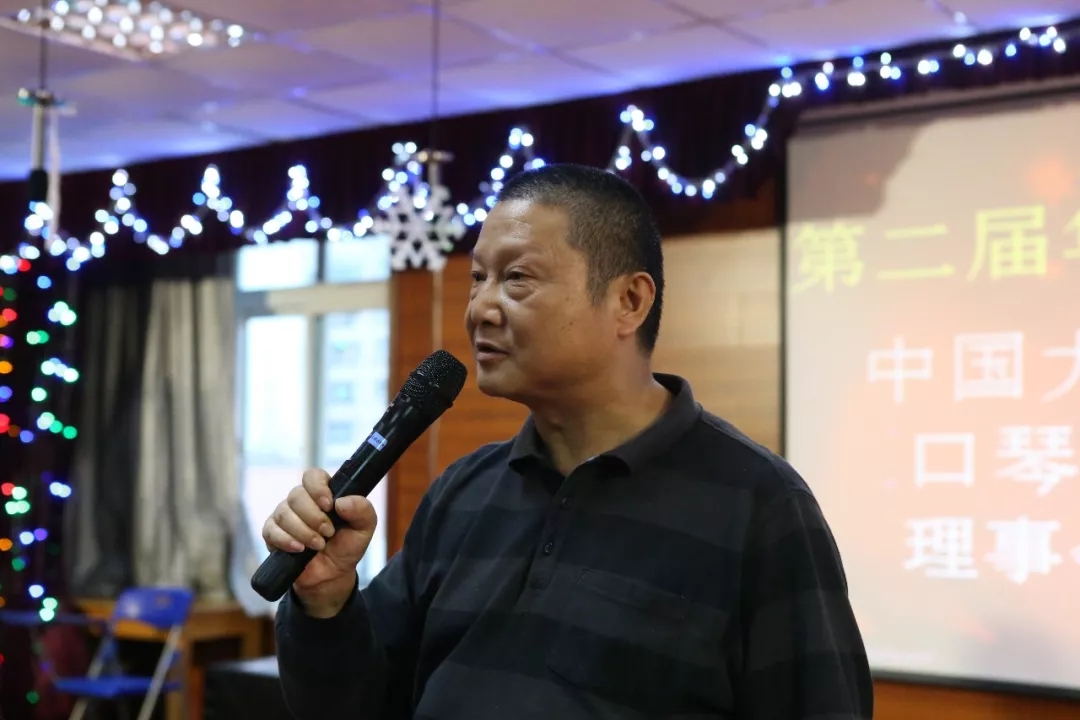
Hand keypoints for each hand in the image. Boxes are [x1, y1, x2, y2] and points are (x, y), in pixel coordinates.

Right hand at [262, 468, 377, 617]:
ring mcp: (284, 516)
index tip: (329, 505)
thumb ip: (362, 510)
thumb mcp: (364, 528)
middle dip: (314, 517)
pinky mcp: (272, 534)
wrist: (332, 575)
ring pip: (283, 513)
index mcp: (323, 493)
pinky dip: (286, 540)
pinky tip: (299, 549)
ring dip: (303, 531)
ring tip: (318, 545)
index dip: (318, 488)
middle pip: (296, 495)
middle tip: (328, 533)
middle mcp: (301, 501)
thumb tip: (341, 502)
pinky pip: (270, 530)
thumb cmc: (347, 546)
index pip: (312, 476)